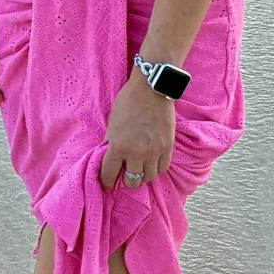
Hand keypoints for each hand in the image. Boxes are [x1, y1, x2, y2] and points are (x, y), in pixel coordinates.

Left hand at [98, 69, 175, 190]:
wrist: (151, 88)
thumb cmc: (128, 101)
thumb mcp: (112, 122)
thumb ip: (112, 142)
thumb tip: (111, 157)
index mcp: (118, 146)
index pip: (109, 174)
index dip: (106, 182)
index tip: (107, 184)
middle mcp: (136, 153)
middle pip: (131, 182)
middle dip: (127, 180)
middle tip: (126, 174)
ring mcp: (153, 151)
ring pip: (148, 178)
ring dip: (143, 174)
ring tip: (141, 166)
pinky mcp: (167, 147)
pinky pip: (162, 168)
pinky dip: (156, 167)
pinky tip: (153, 161)